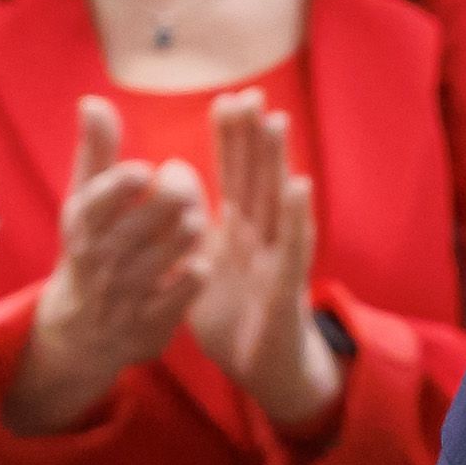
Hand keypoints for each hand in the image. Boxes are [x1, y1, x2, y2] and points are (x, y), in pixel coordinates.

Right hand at [0, 96, 203, 436]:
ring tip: (191, 218)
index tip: (144, 170)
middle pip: (152, 216)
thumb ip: (95, 151)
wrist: (82, 331)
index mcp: (84, 224)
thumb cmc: (92, 246)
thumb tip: (92, 100)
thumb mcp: (85, 202)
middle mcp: (104, 258)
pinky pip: (188, 289)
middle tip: (182, 182)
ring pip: (176, 247)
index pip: (99, 201)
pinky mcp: (153, 320)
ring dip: (190, 227)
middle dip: (177, 192)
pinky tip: (196, 261)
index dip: (122, 184)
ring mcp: (129, 292)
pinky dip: (196, 272)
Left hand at [183, 91, 343, 436]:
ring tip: (275, 121)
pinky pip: (293, 247)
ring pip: (278, 202)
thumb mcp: (199, 275)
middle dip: (253, 137)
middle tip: (249, 93)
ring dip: (277, 161)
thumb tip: (166, 203)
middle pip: (257, 178)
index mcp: (238, 233)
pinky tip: (298, 184)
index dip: (231, 142)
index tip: (225, 100)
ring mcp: (278, 258)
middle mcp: (262, 237)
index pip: (234, 177)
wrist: (262, 371)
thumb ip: (186, 239)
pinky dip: (297, 216)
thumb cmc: (234, 322)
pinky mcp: (287, 286)